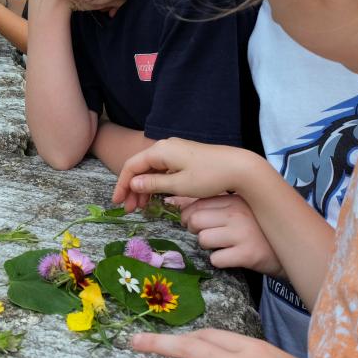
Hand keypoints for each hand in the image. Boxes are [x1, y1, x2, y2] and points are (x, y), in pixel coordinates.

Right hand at [112, 138, 258, 212]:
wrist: (238, 167)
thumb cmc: (209, 176)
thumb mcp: (179, 184)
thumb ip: (153, 184)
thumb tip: (133, 184)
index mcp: (160, 151)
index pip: (132, 166)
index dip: (122, 185)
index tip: (118, 203)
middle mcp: (165, 147)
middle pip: (140, 168)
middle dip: (132, 189)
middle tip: (130, 210)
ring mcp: (175, 151)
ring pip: (151, 170)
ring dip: (144, 188)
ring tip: (141, 207)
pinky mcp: (184, 157)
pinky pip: (162, 170)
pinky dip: (156, 184)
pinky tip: (155, 198)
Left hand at [181, 194, 282, 276]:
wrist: (289, 250)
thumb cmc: (257, 228)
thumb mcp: (237, 209)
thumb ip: (208, 203)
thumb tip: (172, 201)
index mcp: (234, 199)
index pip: (196, 204)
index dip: (188, 216)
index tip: (195, 223)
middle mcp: (238, 213)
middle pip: (195, 221)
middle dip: (196, 231)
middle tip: (209, 235)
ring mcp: (243, 233)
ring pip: (203, 240)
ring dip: (208, 247)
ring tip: (223, 245)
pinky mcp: (248, 254)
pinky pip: (216, 259)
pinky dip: (220, 261)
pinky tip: (232, 256)